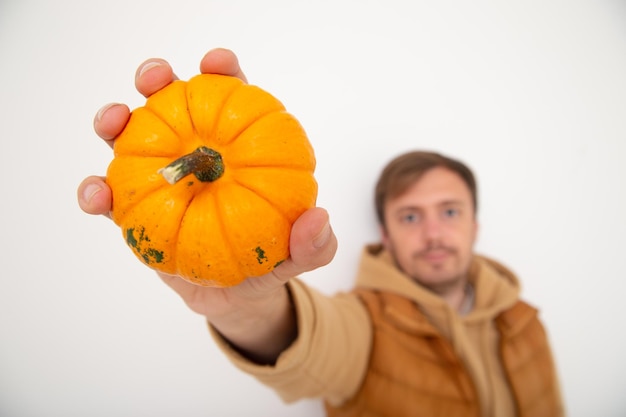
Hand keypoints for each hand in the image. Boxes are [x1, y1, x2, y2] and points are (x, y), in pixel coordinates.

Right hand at [76, 48, 336, 361]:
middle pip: (173, 104)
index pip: (230, 100)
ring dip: (115, 121)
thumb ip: (315, 244)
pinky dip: (97, 191)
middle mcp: (195, 154)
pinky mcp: (136, 213)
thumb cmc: (269, 261)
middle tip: (155, 78)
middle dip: (159, 80)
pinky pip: (110, 197)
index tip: (217, 64)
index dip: (223, 75)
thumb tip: (319, 220)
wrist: (236, 297)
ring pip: (131, 139)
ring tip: (113, 122)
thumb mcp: (299, 255)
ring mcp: (162, 180)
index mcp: (236, 148)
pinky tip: (97, 196)